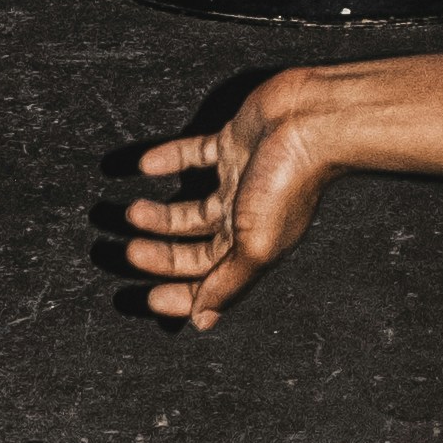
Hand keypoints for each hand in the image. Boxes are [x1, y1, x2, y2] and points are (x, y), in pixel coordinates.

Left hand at [123, 78, 337, 327]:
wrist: (312, 122)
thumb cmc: (289, 184)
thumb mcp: (256, 246)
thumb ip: (228, 283)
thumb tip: (202, 320)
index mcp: (254, 248)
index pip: (211, 281)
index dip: (180, 293)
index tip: (149, 297)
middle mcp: (246, 219)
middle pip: (197, 248)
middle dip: (163, 255)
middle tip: (130, 251)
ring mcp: (239, 182)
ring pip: (192, 208)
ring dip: (161, 215)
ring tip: (132, 212)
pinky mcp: (234, 145)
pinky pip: (195, 156)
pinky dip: (169, 161)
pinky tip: (145, 165)